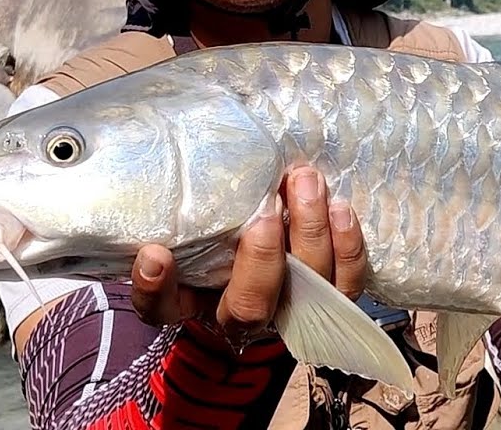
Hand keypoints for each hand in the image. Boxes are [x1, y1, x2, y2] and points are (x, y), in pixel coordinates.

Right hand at [129, 166, 368, 347]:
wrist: (265, 271)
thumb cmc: (218, 251)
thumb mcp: (188, 243)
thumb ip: (169, 237)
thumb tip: (152, 241)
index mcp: (195, 304)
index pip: (165, 307)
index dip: (158, 287)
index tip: (155, 254)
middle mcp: (243, 317)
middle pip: (250, 305)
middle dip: (261, 257)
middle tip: (265, 204)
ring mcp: (292, 309)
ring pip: (304, 290)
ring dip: (311, 235)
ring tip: (307, 184)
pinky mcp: (332, 293)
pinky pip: (347, 280)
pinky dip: (349, 246)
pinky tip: (341, 208)